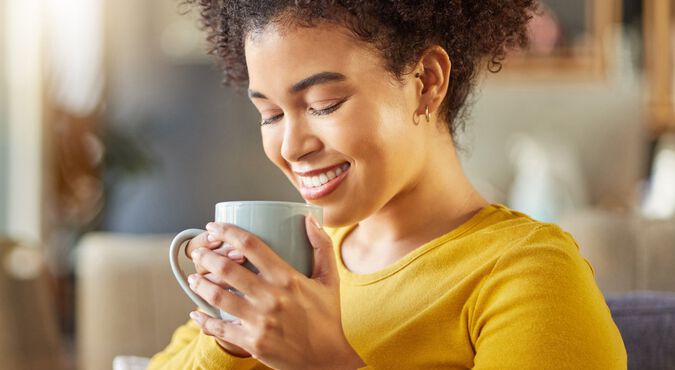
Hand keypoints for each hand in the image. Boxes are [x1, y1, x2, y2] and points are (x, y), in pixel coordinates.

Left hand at [188, 216, 364, 369]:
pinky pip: (219, 328)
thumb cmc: (327, 317)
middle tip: (198, 253)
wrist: (327, 360)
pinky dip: (203, 320)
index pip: (251, 245)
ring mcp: (259, 321)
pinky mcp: (252, 342)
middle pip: (227, 268)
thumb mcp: (329, 279)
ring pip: (217, 296)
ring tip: (193, 278)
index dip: (227, 232)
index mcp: (288, 278)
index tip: (214, 226)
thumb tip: (309, 218)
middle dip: (206, 256)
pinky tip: (196, 313)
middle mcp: (271, 297)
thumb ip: (321, 246)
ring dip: (200, 284)